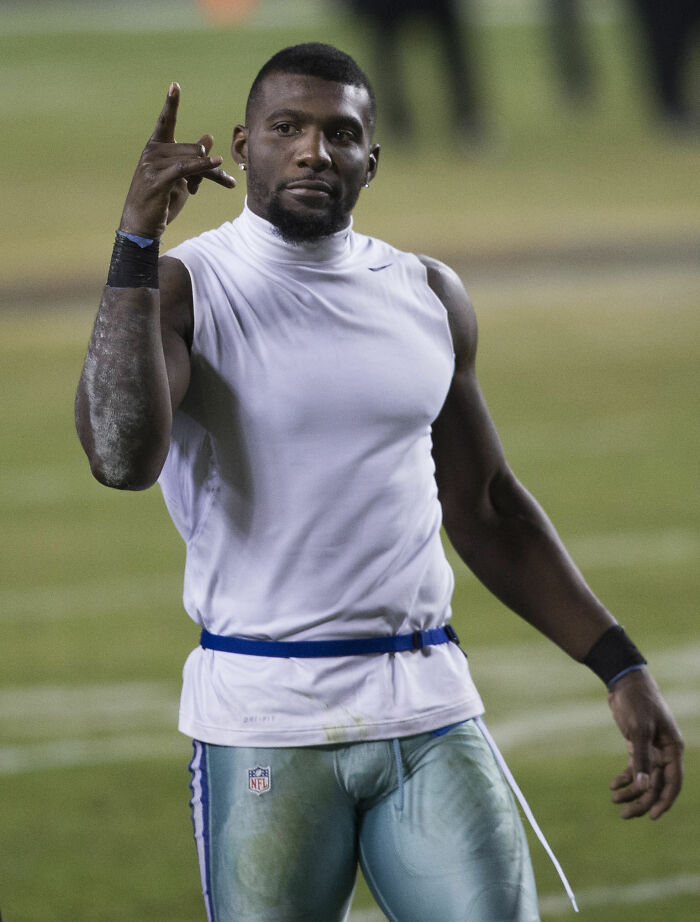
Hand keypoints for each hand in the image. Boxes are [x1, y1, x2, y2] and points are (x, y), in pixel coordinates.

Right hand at [119, 82, 235, 238]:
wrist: (142, 226)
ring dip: (213, 174)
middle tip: (226, 181)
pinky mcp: (158, 179)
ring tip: (228, 183)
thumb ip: (193, 158)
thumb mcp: (180, 178)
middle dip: (212, 166)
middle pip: (193, 148)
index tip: (175, 86)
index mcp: (156, 148)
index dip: (171, 104)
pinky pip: (186, 168)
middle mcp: (152, 151)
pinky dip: (204, 167)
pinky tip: (218, 164)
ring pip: (193, 160)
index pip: (165, 122)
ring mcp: (153, 164)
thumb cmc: (160, 202)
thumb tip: (209, 136)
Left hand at [607, 668, 682, 818]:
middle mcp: (665, 752)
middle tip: (624, 814)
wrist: (624, 682)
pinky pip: (634, 769)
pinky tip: (613, 786)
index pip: (673, 782)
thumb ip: (641, 759)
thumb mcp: (639, 730)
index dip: (664, 801)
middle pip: (656, 785)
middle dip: (642, 801)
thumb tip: (643, 787)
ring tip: (615, 801)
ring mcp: (651, 750)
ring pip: (644, 779)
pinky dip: (625, 779)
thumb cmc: (637, 702)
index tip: (651, 816)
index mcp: (673, 749)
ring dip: (631, 792)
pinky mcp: (637, 745)